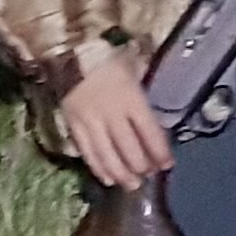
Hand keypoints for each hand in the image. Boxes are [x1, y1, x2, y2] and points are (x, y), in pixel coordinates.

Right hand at [56, 55, 175, 187]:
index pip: (150, 132)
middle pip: (130, 150)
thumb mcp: (132, 64)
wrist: (68, 51)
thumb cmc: (105, 56)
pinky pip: (87, 152)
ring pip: (108, 156)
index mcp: (131, 98)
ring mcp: (91, 122)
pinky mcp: (73, 126)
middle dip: (142, 167)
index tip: (167, 165)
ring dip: (122, 174)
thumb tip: (155, 105)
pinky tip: (107, 178)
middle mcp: (112, 114)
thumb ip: (144, 88)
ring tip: (131, 185)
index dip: (160, 152)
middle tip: (148, 175)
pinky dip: (98, 168)